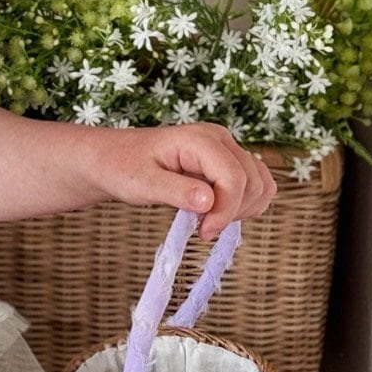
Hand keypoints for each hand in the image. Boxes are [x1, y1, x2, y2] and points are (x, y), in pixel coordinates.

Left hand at [86, 123, 276, 239]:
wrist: (111, 158)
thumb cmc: (121, 167)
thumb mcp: (142, 183)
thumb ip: (176, 191)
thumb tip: (209, 202)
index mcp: (200, 140)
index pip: (235, 178)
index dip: (225, 211)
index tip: (203, 232)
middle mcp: (219, 139)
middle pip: (253, 182)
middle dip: (233, 212)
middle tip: (202, 227)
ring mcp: (225, 149)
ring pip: (260, 183)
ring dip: (242, 209)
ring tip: (208, 220)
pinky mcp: (225, 162)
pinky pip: (253, 185)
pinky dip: (242, 204)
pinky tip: (215, 213)